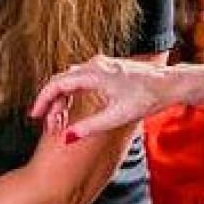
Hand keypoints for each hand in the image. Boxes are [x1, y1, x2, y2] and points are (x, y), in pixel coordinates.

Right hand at [29, 55, 172, 142]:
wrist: (169, 84)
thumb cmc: (147, 98)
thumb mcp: (116, 117)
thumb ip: (88, 127)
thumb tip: (66, 138)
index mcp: (94, 74)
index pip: (57, 83)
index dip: (43, 100)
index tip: (34, 115)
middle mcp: (94, 65)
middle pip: (61, 80)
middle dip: (51, 102)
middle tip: (45, 123)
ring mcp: (100, 65)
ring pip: (70, 79)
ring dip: (61, 98)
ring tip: (58, 120)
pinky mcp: (106, 69)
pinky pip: (80, 78)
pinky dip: (72, 93)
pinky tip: (72, 108)